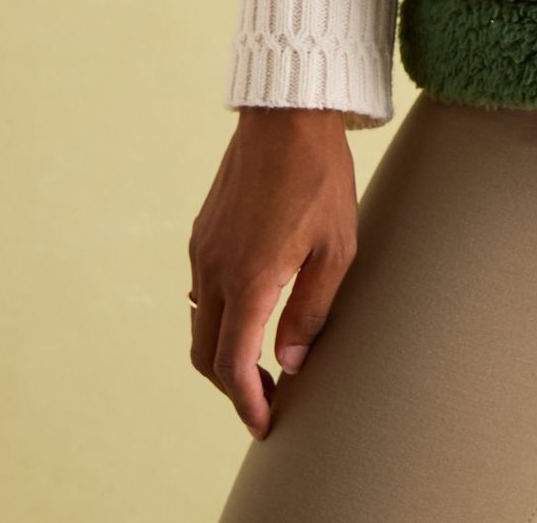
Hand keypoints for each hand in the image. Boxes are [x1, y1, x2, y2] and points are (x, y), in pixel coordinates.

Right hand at [188, 109, 358, 437]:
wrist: (287, 113)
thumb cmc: (320, 176)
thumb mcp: (335, 247)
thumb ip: (311, 310)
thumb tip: (289, 362)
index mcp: (249, 279)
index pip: (231, 366)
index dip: (246, 403)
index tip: (265, 422)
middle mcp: (216, 269)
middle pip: (205, 355)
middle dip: (231, 386)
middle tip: (266, 397)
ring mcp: (203, 249)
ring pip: (201, 322)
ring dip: (223, 350)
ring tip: (261, 357)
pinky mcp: (203, 231)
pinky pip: (202, 289)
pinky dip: (219, 316)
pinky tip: (249, 310)